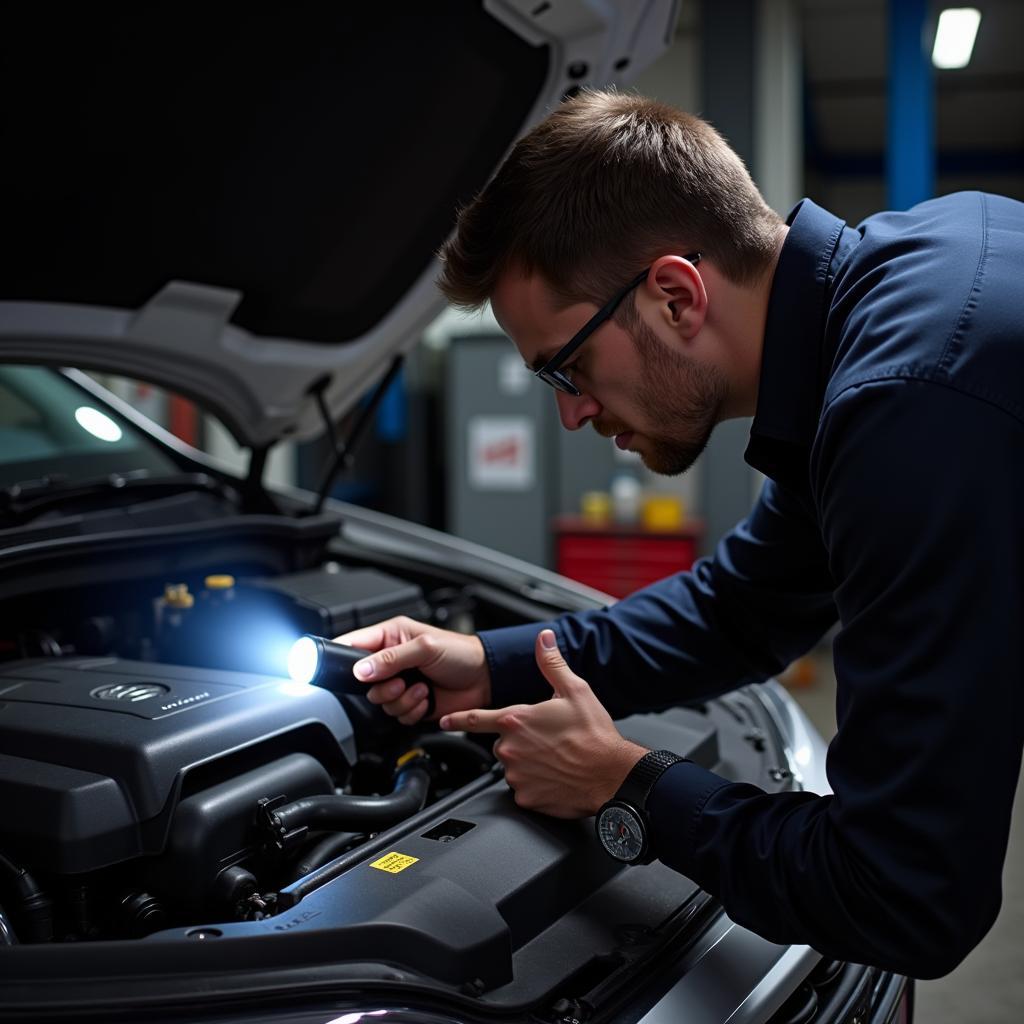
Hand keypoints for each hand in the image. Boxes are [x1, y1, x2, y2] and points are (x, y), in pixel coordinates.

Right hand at [333, 616, 490, 724]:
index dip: (345, 657)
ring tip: (421, 688)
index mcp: (391, 637)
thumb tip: (362, 669)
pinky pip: (397, 715)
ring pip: (380, 702)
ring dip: (402, 700)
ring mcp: (400, 683)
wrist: (484, 678)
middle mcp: (391, 660)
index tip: (352, 671)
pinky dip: (412, 710)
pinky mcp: (410, 702)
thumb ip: (391, 658)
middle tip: (402, 682)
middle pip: (364, 683)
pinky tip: (427, 698)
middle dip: (385, 688)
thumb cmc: (461, 653)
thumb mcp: (425, 647)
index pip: (354, 644)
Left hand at [439, 628, 646, 817]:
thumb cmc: (594, 735)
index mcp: (516, 720)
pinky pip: (523, 789)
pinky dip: (536, 785)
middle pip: (502, 743)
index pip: (475, 719)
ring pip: (513, 767)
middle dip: (519, 741)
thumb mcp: (575, 690)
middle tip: (548, 741)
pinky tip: (555, 777)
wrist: (612, 775)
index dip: (457, 719)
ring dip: (528, 763)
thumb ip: (552, 663)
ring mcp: (516, 776)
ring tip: (556, 759)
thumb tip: (544, 639)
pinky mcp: (526, 798)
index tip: (444, 720)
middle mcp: (510, 749)